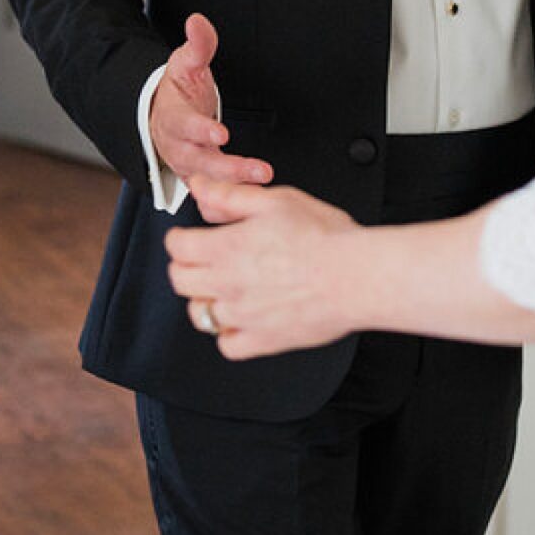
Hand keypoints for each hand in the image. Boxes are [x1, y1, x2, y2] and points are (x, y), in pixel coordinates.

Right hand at [148, 13, 273, 190]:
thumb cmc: (175, 89)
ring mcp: (186, 164)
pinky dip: (231, 195)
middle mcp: (176, 146)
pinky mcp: (198, 177)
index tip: (222, 134)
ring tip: (264, 179)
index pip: (184, 125)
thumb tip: (198, 21)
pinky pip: (213, 190)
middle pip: (198, 161)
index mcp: (171, 117)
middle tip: (259, 169)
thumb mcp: (184, 62)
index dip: (201, 130)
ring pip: (208, 180)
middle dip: (228, 168)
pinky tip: (255, 195)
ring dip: (235, 183)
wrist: (160, 113)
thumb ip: (197, 45)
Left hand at [166, 179, 360, 357]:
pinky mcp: (262, 340)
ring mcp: (242, 316)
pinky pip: (227, 345)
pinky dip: (228, 334)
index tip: (189, 236)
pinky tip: (242, 319)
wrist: (356, 276)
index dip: (181, 237)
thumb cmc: (325, 238)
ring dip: (204, 300)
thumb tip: (201, 189)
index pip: (177, 246)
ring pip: (199, 314)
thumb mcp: (276, 200)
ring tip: (223, 289)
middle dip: (185, 266)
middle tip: (202, 260)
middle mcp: (227, 284)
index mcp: (226, 248)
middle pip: (180, 280)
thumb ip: (231, 196)